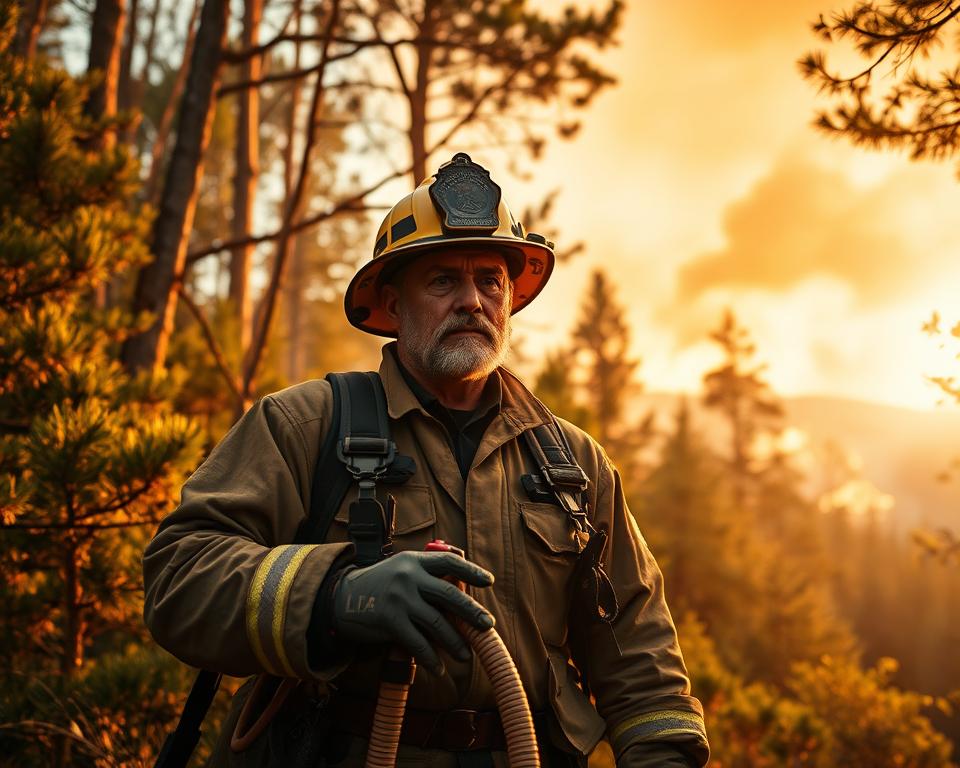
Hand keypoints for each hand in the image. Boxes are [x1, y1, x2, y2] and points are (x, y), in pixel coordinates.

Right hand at [332, 550, 494, 674]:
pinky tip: (438, 668)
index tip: (489, 581)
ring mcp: (399, 598)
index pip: (449, 561)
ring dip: (455, 642)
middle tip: (487, 625)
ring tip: (466, 655)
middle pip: (449, 594)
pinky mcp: (389, 620)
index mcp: (414, 560)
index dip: (471, 570)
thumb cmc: (379, 585)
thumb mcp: (402, 570)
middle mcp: (408, 576)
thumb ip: (427, 575)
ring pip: (437, 622)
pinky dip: (430, 658)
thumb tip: (463, 590)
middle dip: (471, 612)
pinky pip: (417, 643)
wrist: (340, 598)